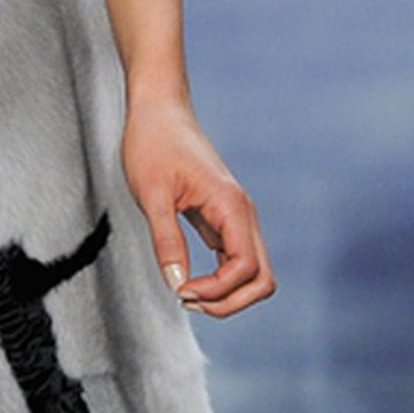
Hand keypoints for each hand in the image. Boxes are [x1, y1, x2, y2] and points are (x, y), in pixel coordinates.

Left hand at [120, 92, 275, 317]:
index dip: (217, 290)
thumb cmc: (153, 143)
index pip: (245, 269)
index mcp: (231, 206)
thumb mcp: (152, 195)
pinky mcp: (222, 217)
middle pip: (262, 278)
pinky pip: (235, 258)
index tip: (181, 290)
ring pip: (253, 272)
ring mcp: (235, 216)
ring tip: (186, 294)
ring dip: (226, 293)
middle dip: (230, 301)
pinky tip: (189, 280)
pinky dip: (220, 278)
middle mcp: (242, 213)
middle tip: (187, 300)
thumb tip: (177, 284)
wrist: (158, 111)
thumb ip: (166, 241)